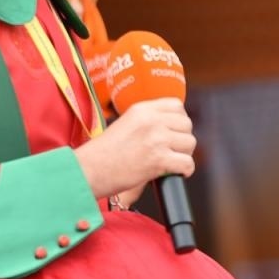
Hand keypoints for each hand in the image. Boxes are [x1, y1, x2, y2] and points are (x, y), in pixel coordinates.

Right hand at [74, 97, 194, 200]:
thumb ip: (147, 121)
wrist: (89, 171)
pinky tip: (176, 172)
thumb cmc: (103, 153)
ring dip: (184, 154)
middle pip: (186, 125)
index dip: (179, 120)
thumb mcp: (125, 124)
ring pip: (190, 143)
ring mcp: (156, 139)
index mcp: (141, 109)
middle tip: (171, 150)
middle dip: (182, 138)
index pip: (176, 105)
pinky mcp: (159, 160)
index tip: (174, 131)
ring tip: (171, 161)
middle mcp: (151, 121)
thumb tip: (171, 126)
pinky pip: (187, 163)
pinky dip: (185, 170)